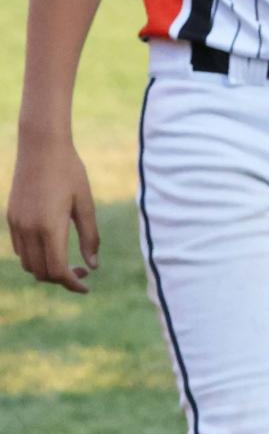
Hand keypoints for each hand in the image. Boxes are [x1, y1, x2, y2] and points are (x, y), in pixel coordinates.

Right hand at [7, 134, 99, 294]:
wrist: (41, 146)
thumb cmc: (70, 171)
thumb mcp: (85, 202)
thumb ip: (89, 235)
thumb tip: (93, 266)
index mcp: (50, 227)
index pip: (58, 270)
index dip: (72, 284)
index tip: (86, 287)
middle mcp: (29, 230)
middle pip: (42, 272)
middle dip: (61, 278)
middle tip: (82, 270)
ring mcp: (17, 225)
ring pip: (29, 264)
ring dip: (46, 269)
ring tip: (67, 260)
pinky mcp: (11, 217)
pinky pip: (20, 249)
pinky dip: (34, 256)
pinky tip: (51, 246)